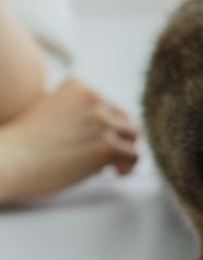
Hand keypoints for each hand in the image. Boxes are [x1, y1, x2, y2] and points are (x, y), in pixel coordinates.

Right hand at [0, 78, 138, 200]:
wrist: (8, 160)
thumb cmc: (23, 145)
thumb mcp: (52, 113)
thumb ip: (79, 115)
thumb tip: (116, 138)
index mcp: (78, 86)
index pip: (107, 104)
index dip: (105, 125)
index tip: (91, 142)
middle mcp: (93, 98)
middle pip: (124, 118)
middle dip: (118, 137)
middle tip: (108, 157)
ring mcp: (101, 121)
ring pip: (132, 135)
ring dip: (125, 151)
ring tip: (114, 166)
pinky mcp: (106, 145)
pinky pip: (133, 155)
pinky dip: (129, 166)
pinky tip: (115, 173)